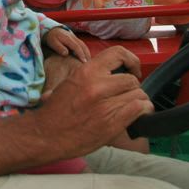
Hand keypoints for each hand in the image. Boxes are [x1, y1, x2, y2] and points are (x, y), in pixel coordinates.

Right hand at [32, 47, 152, 156]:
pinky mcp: (112, 123)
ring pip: (138, 95)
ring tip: (131, 107)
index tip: (132, 70)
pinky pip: (138, 109)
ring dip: (138, 101)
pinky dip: (142, 112)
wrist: (46, 135)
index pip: (118, 53)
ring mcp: (105, 105)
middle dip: (132, 88)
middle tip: (126, 96)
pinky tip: (137, 116)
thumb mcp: (70, 83)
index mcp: (86, 72)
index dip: (131, 61)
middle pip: (131, 80)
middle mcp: (97, 85)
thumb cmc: (56, 111)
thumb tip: (111, 76)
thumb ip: (91, 77)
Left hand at [44, 27, 89, 62]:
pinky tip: (86, 57)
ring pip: (84, 45)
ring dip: (87, 53)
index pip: (77, 47)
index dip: (81, 54)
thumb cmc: (52, 38)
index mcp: (68, 39)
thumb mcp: (53, 42)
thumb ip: (59, 47)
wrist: (53, 30)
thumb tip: (66, 53)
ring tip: (89, 61)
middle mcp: (73, 38)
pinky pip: (83, 45)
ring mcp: (75, 38)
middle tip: (89, 64)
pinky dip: (86, 51)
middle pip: (83, 46)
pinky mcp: (76, 40)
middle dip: (86, 54)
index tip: (84, 61)